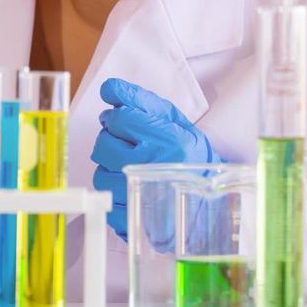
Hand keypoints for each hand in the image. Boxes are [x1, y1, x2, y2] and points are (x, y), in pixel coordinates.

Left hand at [90, 77, 219, 239]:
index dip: (117, 118)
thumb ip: (140, 100)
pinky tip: (129, 187)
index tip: (124, 123)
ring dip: (109, 168)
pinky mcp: (133, 218)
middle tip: (126, 144)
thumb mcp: (173, 120)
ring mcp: (142, 195)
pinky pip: (105, 199)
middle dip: (110, 140)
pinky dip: (112, 193)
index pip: (120, 118)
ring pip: (100, 175)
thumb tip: (108, 88)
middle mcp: (154, 168)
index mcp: (168, 141)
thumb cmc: (189, 155)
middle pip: (103, 145)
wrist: (206, 198)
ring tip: (128, 167)